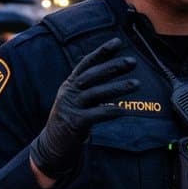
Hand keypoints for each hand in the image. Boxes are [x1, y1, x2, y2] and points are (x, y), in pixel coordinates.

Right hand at [29, 38, 138, 179]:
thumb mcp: (76, 100)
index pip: (86, 63)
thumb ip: (90, 88)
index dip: (101, 52)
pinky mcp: (75, 122)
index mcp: (70, 84)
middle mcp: (69, 92)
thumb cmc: (70, 120)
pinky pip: (96, 114)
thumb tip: (112, 74)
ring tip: (136, 83)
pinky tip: (124, 109)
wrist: (51, 145)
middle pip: (93, 75)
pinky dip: (111, 110)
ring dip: (118, 87)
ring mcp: (71, 106)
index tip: (117, 42)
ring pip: (97, 92)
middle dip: (113, 67)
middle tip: (132, 62)